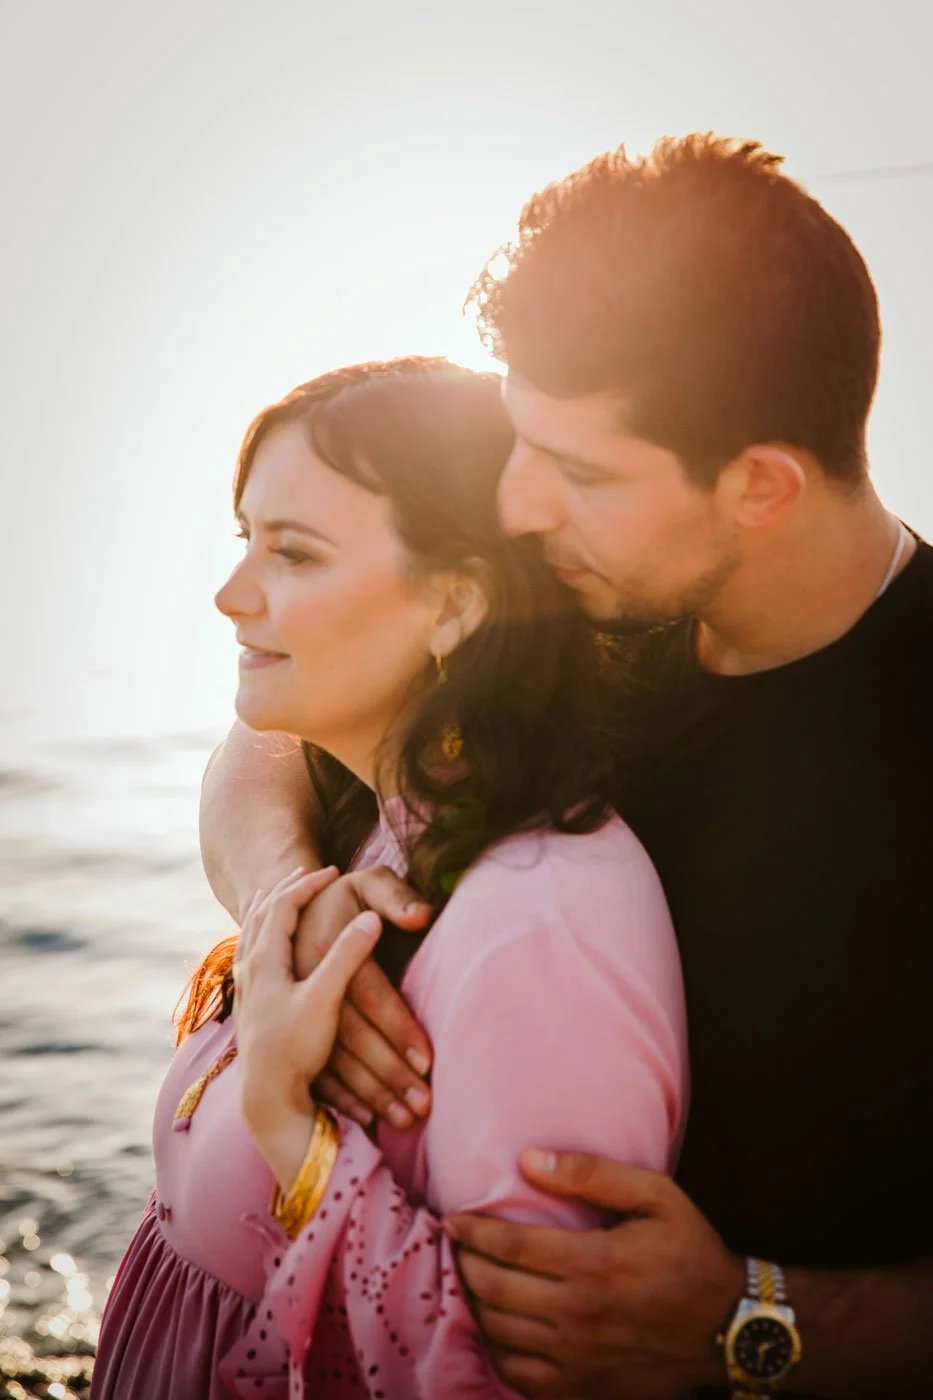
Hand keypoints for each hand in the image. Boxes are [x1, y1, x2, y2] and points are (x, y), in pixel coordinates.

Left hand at [232, 865, 382, 1137]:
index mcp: (267, 960)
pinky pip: (248, 956)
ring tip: (272, 896)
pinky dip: (257, 937)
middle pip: (262, 916)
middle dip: (285, 890)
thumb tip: (371, 919)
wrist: (267, 1097)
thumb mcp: (326, 999)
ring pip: (250, 936)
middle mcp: (251, 969)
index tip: (330, 871)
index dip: (306, 885)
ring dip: (266, 910)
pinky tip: (261, 945)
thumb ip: (348, 957)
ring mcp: (247, 989)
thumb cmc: (296, 1048)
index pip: (282, 906)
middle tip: (304, 873)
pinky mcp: (249, 1007)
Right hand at [291, 866, 435, 1131]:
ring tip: (407, 1119)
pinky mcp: (287, 1027)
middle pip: (352, 1036)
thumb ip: (394, 895)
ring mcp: (290, 1008)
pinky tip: (370, 1116)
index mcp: (319, 945)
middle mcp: (301, 980)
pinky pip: (316, 1068)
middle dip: (389, 1074)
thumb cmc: (342, 898)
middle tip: (423, 1106)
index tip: (428, 1060)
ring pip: (334, 1060)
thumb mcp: (367, 885)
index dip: (398, 1026)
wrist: (290, 910)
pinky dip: (344, 1096)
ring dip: (371, 1093)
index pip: (368, 993)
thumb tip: (421, 916)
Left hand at [445, 1151, 743, 1399]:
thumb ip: (592, 1173)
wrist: (729, 1329)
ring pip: (499, 1333)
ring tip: (472, 1279)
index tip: (455, 1219)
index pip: (509, 1247)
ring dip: (476, 1304)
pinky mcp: (583, 1388)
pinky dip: (496, 1348)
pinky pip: (518, 1373)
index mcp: (594, 1264)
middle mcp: (579, 1316)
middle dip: (466, 1264)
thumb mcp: (656, 1195)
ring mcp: (579, 1359)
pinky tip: (496, 1325)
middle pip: (494, 1290)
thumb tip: (528, 1161)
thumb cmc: (691, 1253)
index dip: (472, 1232)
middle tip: (458, 1246)